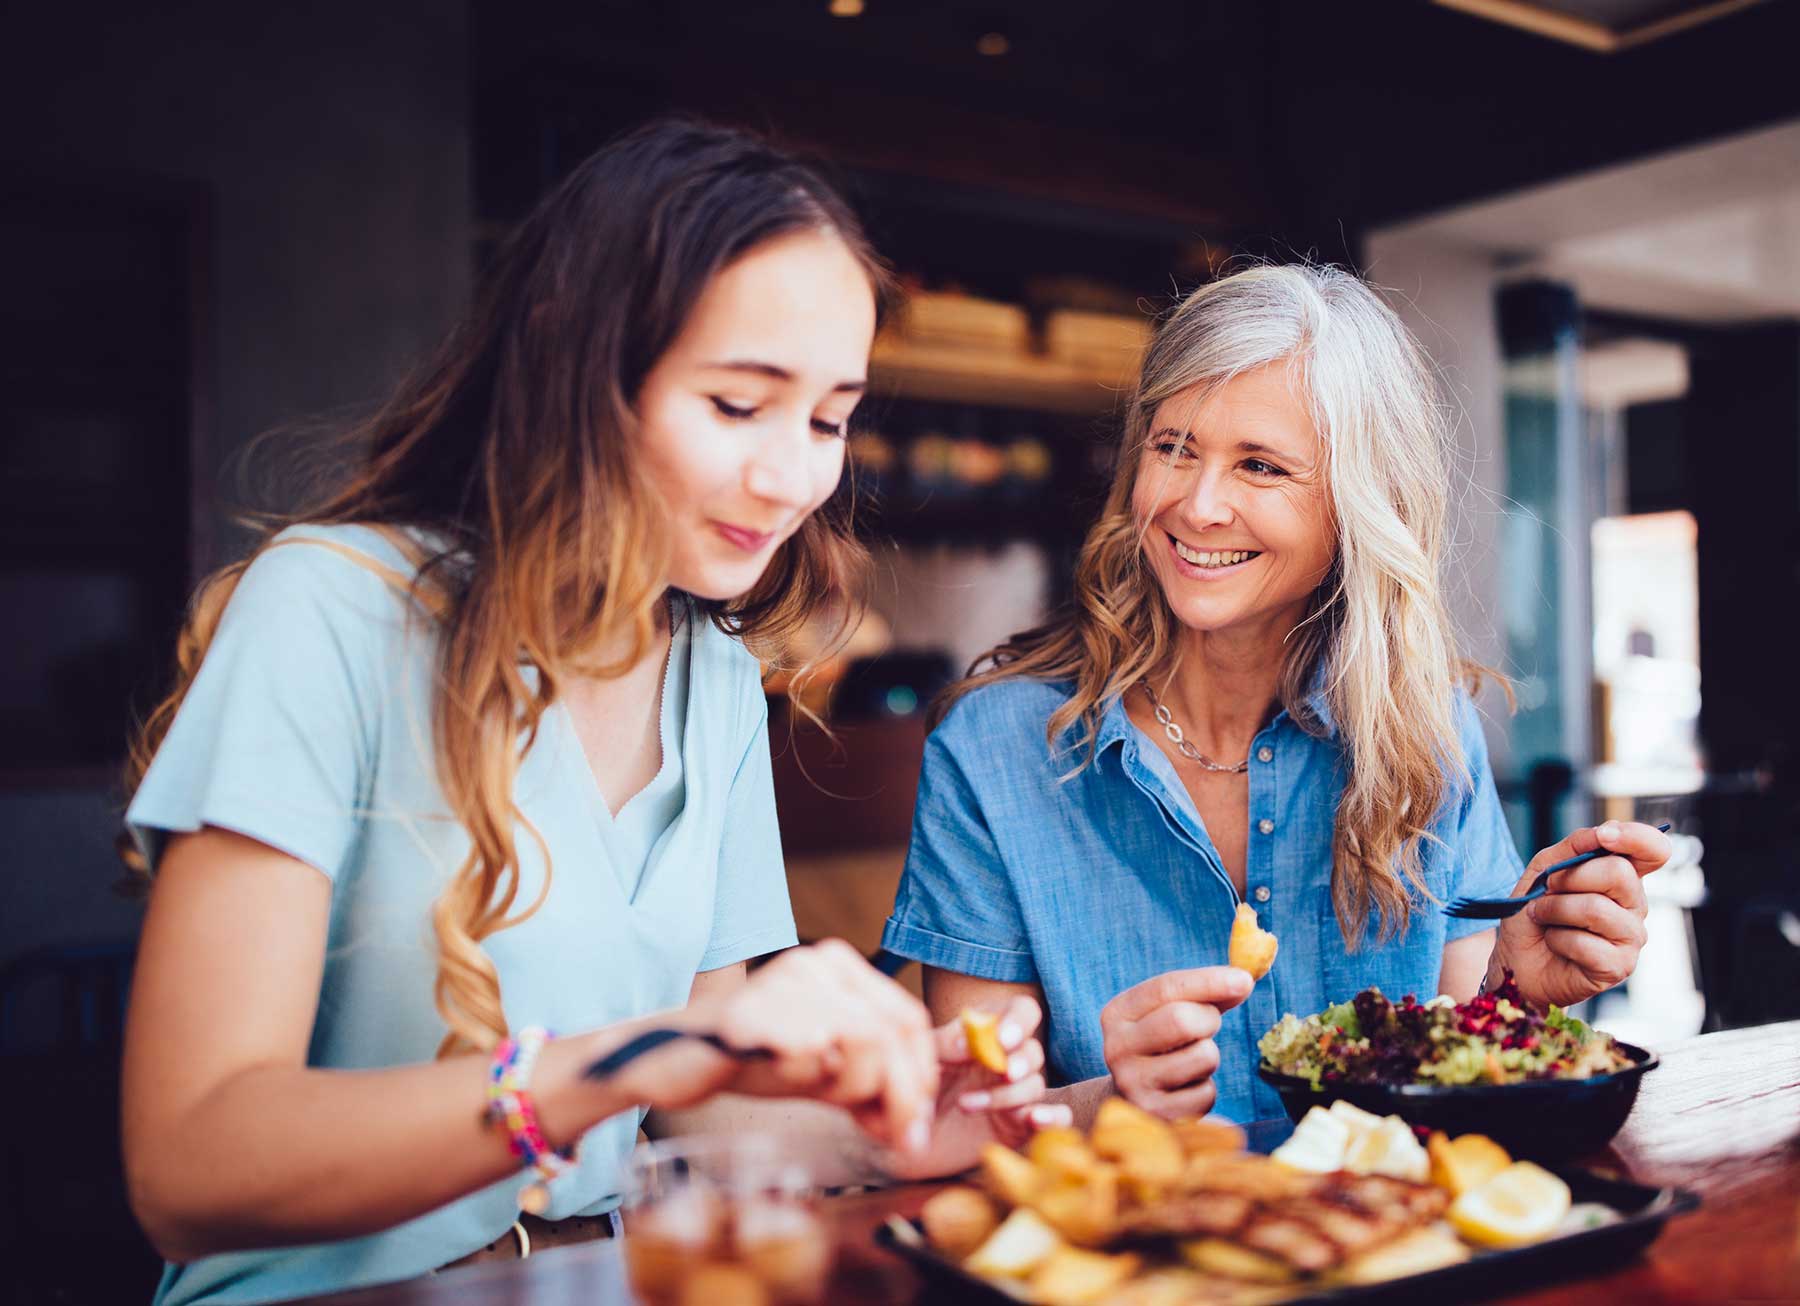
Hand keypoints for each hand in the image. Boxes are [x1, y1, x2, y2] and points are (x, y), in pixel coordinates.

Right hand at [628, 940, 938, 1153]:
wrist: (674, 1058)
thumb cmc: (752, 1061)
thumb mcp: (823, 1071)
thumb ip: (869, 1087)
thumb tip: (914, 1129)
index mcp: (838, 966)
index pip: (908, 1019)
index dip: (920, 1075)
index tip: (912, 1121)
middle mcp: (818, 964)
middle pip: (894, 1033)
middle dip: (902, 1095)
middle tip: (895, 1137)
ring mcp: (788, 984)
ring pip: (867, 1043)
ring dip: (856, 1089)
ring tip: (822, 1097)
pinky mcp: (761, 1015)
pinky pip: (816, 1057)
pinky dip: (813, 1083)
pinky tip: (789, 1079)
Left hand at [880, 994, 1071, 1180]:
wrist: (905, 1137)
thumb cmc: (913, 1087)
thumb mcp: (922, 1059)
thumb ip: (944, 1042)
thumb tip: (970, 1041)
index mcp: (988, 1034)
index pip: (1022, 1012)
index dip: (1019, 1022)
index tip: (1003, 1040)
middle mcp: (1006, 1061)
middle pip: (1033, 1051)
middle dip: (1020, 1061)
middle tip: (1003, 1074)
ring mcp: (1015, 1094)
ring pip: (1035, 1085)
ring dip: (1007, 1096)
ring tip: (965, 1105)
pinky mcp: (1020, 1126)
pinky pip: (1056, 1117)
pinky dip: (1053, 1117)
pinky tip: (1035, 1119)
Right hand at [1100, 966, 1252, 1119]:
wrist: (1131, 1100)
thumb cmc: (1161, 1045)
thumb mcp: (1169, 1012)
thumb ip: (1204, 995)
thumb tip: (1242, 981)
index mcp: (1117, 1014)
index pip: (1166, 988)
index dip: (1209, 981)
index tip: (1244, 979)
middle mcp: (1117, 1048)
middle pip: (1181, 1020)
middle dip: (1209, 1019)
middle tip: (1209, 1024)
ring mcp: (1134, 1084)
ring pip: (1202, 1056)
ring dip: (1210, 1056)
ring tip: (1190, 1061)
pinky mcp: (1156, 1115)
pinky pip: (1206, 1093)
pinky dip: (1206, 1088)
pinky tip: (1186, 1089)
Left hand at [1491, 821, 1672, 1008]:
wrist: (1517, 957)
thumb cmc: (1536, 911)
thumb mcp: (1545, 868)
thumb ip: (1575, 846)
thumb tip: (1604, 832)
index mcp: (1623, 877)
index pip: (1653, 850)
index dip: (1636, 837)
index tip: (1604, 836)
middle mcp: (1635, 905)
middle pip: (1619, 873)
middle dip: (1569, 877)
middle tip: (1547, 890)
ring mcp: (1631, 937)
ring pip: (1596, 909)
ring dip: (1554, 910)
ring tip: (1541, 917)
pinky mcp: (1619, 967)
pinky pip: (1585, 944)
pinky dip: (1557, 939)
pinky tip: (1555, 943)